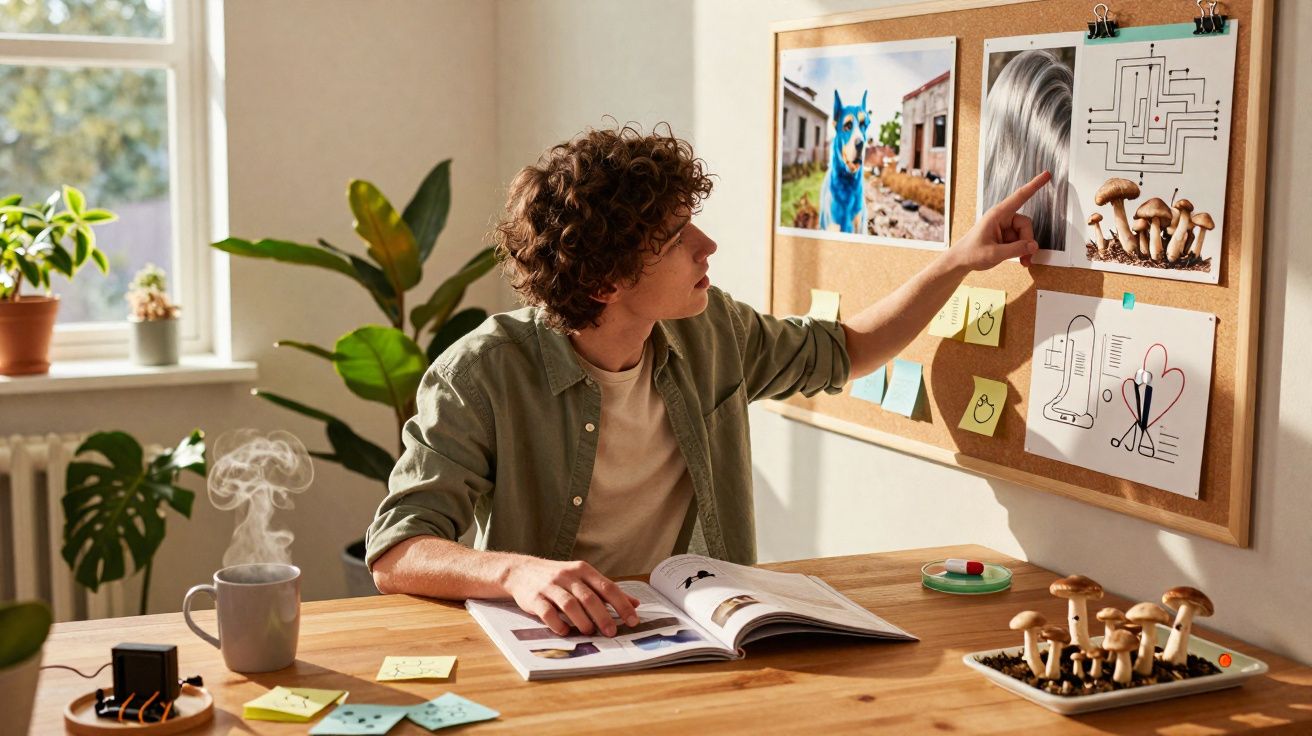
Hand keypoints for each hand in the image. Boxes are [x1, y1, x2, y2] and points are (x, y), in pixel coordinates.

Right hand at [501, 557, 641, 636]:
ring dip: (582, 621)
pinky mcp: (534, 598)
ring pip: (569, 604)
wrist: (522, 571)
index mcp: (583, 570)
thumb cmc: (558, 578)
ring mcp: (550, 586)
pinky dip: (558, 624)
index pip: (607, 587)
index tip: (633, 620)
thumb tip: (635, 603)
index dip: (622, 604)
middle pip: (589, 597)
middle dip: (603, 616)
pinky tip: (565, 631)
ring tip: (589, 632)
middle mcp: (568, 576)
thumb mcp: (583, 578)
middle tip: (612, 632)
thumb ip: (607, 591)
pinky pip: (547, 612)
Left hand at [949, 171, 1050, 270]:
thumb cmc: (971, 253)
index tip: (1046, 174)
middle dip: (1027, 241)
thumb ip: (1015, 249)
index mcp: (997, 214)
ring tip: (1022, 261)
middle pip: (1026, 224)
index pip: (1020, 196)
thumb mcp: (993, 253)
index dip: (1035, 185)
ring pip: (1024, 234)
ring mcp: (1004, 227)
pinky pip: (1020, 241)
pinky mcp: (1006, 236)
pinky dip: (1022, 251)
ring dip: (1025, 248)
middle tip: (1025, 256)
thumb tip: (1033, 246)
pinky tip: (1020, 260)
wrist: (960, 261)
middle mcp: (1002, 218)